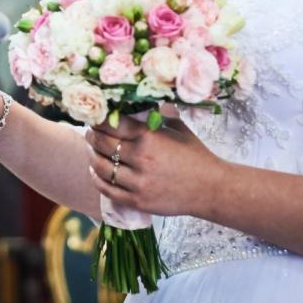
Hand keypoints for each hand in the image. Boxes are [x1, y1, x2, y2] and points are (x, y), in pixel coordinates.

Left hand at [85, 114, 228, 217]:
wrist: (212, 189)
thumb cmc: (195, 156)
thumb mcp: (177, 128)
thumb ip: (155, 116)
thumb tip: (137, 101)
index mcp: (150, 137)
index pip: (111, 124)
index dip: (99, 119)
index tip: (95, 116)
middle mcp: (141, 159)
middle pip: (101, 143)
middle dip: (92, 135)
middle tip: (90, 131)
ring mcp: (138, 183)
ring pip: (100, 167)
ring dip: (92, 155)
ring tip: (92, 150)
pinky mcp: (137, 201)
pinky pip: (107, 189)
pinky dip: (96, 178)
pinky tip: (95, 171)